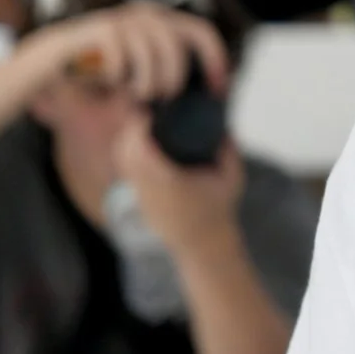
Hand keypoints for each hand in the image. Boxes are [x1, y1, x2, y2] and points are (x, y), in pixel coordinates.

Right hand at [18, 0, 231, 104]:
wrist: (55, 59)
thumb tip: (204, 92)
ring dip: (146, 83)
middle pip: (176, 46)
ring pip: (150, 55)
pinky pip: (122, 60)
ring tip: (137, 94)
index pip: (201, 32)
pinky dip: (119, 77)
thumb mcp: (142, 69)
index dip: (215, 59)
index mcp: (161, 21)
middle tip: (163, 98)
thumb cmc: (104, 69)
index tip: (219, 88)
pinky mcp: (101, 29)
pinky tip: (111, 81)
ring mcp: (123, 18)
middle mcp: (145, 14)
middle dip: (173, 77)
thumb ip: (168, 71)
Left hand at [112, 114, 244, 256]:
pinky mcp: (139, 199)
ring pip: (122, 161)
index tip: (150, 109)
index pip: (141, 149)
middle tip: (147, 111)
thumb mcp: (232, 177)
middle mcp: (148, 189)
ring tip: (144, 123)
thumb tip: (224, 124)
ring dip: (129, 139)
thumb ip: (228, 149)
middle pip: (125, 152)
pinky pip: (127, 170)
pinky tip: (142, 141)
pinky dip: (130, 152)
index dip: (139, 126)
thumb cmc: (218, 209)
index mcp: (169, 182)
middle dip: (131, 128)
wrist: (202, 244)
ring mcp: (141, 196)